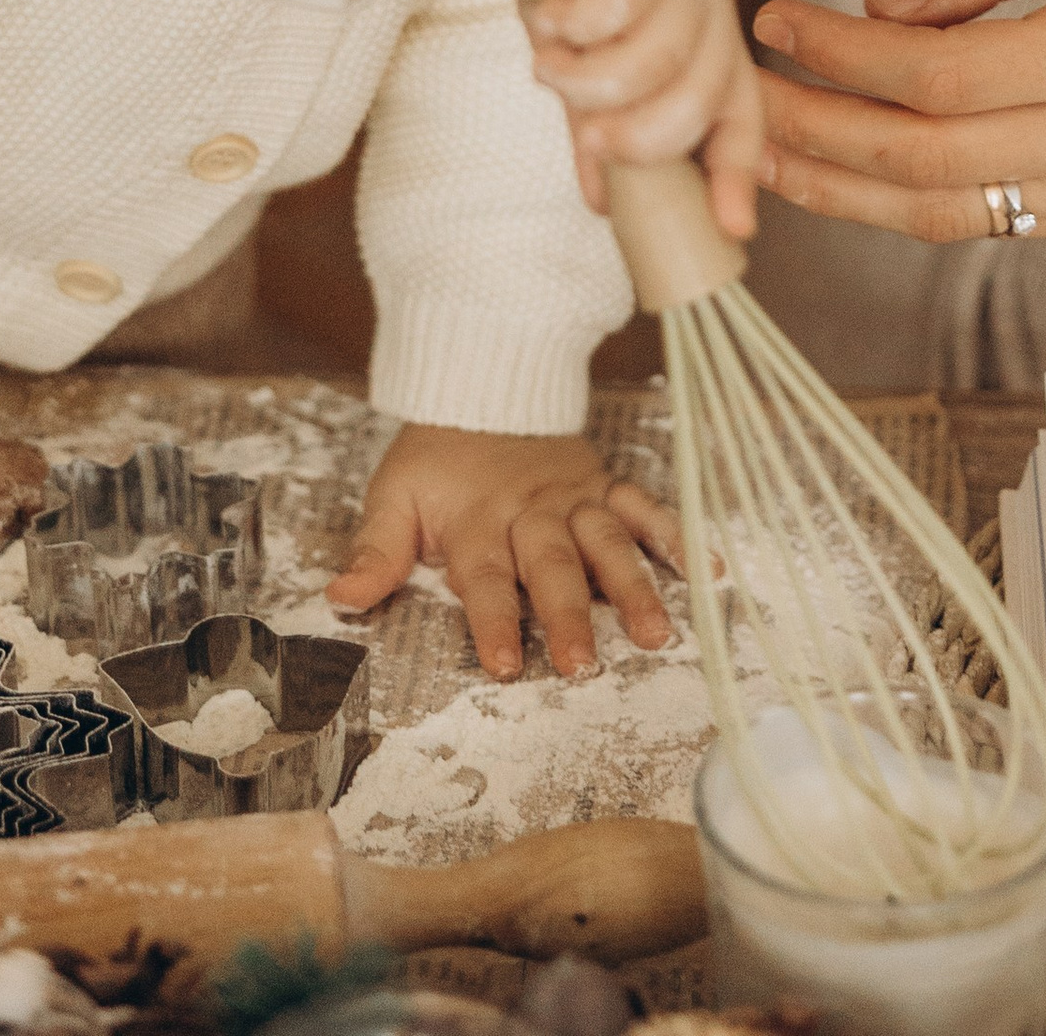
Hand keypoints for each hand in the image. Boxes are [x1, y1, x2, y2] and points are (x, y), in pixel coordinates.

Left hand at [326, 422, 681, 680]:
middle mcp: (532, 511)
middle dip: (570, 615)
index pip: (486, 578)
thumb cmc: (437, 455)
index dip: (496, 620)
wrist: (483, 380)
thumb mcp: (394, 496)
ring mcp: (575, 495)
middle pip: (553, 566)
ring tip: (656, 632)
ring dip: (633, 586)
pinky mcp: (604, 482)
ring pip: (607, 541)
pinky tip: (704, 571)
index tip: (507, 665)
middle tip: (585, 665)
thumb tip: (341, 601)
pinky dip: (676, 535)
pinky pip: (644, 506)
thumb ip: (376, 552)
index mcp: (478, 521)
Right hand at [499, 0, 764, 245]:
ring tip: (547, 66)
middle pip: (699, 98)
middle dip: (640, 135)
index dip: (738, 176)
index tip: (731, 231)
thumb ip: (597, 127)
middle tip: (586, 134)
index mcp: (709, 45)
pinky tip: (545, 16)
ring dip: (591, 80)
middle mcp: (710, 6)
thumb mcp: (586, 67)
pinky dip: (575, 23)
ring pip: (658, 55)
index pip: (739, 119)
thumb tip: (602, 201)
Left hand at [753, 0, 1045, 243]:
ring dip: (843, 192)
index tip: (776, 21)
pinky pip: (991, 226)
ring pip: (948, 216)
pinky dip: (909, 207)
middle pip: (927, 160)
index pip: (940, 75)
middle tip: (738, 96)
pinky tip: (852, 176)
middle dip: (817, 131)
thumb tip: (882, 4)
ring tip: (764, 156)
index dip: (843, 55)